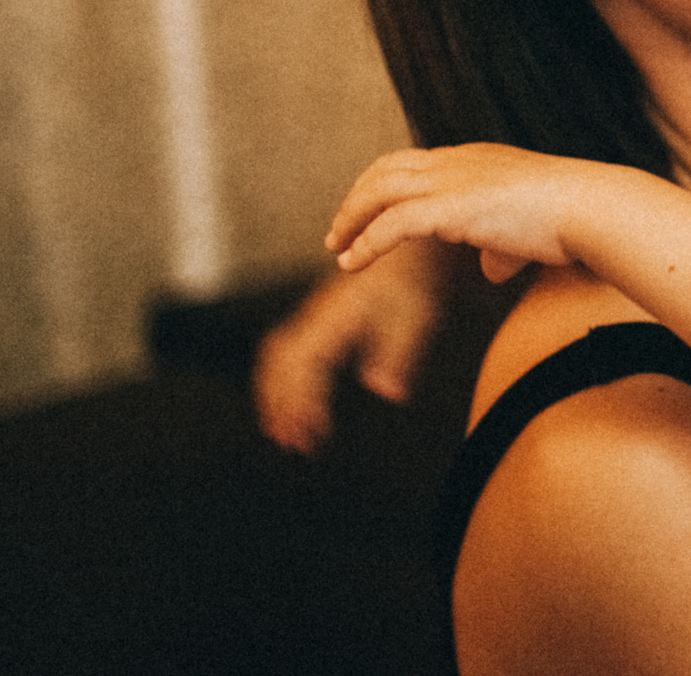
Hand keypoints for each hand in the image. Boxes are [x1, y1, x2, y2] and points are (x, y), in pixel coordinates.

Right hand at [253, 239, 454, 452]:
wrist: (411, 249)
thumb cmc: (414, 280)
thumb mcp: (415, 317)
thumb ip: (399, 355)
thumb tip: (388, 393)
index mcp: (335, 316)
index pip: (303, 364)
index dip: (302, 402)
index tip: (312, 433)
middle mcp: (317, 315)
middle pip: (278, 362)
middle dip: (279, 404)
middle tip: (291, 442)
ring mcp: (314, 315)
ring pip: (276, 355)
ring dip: (275, 393)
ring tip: (283, 430)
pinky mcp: (318, 318)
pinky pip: (285, 348)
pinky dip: (281, 378)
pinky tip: (295, 400)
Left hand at [327, 143, 624, 284]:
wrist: (589, 206)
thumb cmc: (569, 218)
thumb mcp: (527, 231)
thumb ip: (501, 247)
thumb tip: (492, 269)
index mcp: (476, 158)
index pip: (416, 162)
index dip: (386, 185)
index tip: (370, 211)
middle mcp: (458, 161)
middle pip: (386, 169)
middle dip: (358, 197)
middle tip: (340, 229)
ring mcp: (452, 180)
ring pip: (379, 190)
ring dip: (352, 218)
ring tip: (337, 246)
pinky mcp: (449, 207)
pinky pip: (391, 223)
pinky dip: (366, 242)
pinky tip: (351, 262)